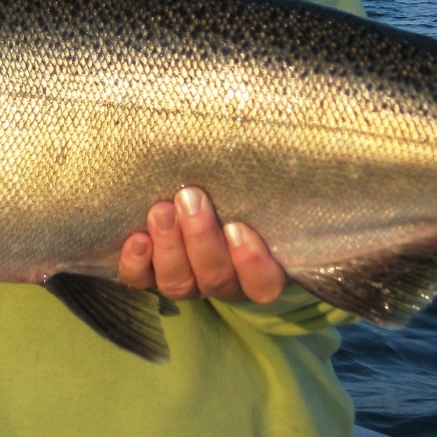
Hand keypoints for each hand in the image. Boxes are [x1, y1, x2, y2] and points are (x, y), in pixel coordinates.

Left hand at [118, 186, 286, 303]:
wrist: (191, 186)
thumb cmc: (236, 186)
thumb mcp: (257, 186)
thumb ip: (265, 184)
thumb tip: (300, 152)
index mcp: (257, 268)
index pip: (264, 284)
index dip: (252, 264)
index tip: (237, 228)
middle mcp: (223, 279)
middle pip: (216, 277)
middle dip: (200, 238)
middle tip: (189, 198)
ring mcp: (186, 281)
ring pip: (179, 283)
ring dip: (169, 246)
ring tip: (160, 211)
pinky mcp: (149, 275)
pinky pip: (141, 280)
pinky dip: (136, 263)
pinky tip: (137, 239)